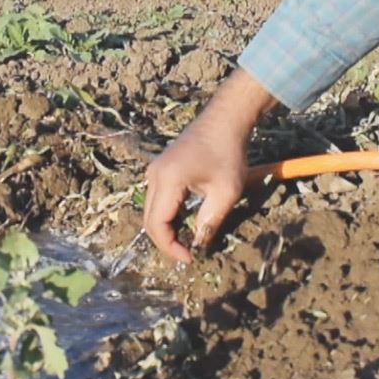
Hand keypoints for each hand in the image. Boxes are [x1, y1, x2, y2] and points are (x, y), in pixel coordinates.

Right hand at [142, 68, 275, 261]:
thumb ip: (210, 222)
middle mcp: (154, 176)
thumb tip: (198, 246)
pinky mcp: (159, 170)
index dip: (170, 247)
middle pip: (149, 220)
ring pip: (151, 211)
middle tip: (189, 253)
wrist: (224, 121)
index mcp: (168, 180)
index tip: (191, 257)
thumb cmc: (228, 154)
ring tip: (188, 240)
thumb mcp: (226, 192)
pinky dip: (168, 216)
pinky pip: (157, 200)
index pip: (157, 224)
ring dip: (166, 229)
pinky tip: (186, 221)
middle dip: (166, 241)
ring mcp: (154, 171)